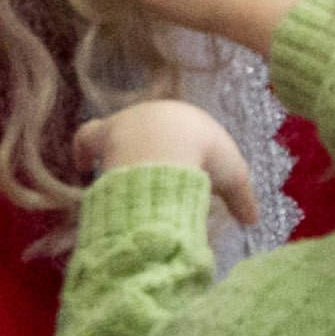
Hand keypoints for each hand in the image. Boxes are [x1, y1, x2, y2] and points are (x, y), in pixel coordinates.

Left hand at [72, 98, 259, 224]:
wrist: (169, 143)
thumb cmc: (205, 155)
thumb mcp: (234, 177)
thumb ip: (242, 200)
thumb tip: (252, 221)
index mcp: (186, 119)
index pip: (182, 131)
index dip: (180, 146)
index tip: (179, 164)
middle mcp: (154, 114)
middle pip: (148, 129)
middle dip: (148, 149)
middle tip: (151, 175)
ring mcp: (127, 121)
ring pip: (118, 132)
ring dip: (119, 152)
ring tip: (122, 177)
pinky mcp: (104, 133)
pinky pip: (87, 138)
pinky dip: (84, 152)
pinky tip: (81, 168)